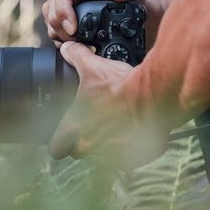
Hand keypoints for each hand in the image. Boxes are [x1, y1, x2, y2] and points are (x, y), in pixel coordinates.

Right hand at [42, 0, 145, 46]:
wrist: (127, 5)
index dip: (64, 10)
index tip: (73, 29)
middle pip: (52, 6)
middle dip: (62, 28)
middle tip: (79, 43)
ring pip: (49, 18)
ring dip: (60, 35)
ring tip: (80, 44)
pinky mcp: (59, 13)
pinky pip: (52, 27)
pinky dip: (61, 39)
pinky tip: (76, 45)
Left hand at [47, 42, 168, 169]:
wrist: (154, 96)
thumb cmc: (121, 85)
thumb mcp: (94, 67)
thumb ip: (76, 56)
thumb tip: (68, 49)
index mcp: (75, 128)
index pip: (55, 148)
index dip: (59, 141)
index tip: (65, 134)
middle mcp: (90, 145)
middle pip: (78, 153)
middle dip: (84, 142)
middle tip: (93, 126)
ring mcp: (112, 156)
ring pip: (103, 157)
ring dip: (107, 146)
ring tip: (116, 128)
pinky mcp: (134, 159)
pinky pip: (128, 160)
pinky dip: (130, 149)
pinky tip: (134, 132)